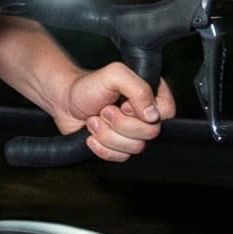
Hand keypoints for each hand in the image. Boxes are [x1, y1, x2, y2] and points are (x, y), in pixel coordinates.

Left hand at [57, 63, 176, 163]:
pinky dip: (102, 147)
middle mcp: (145, 115)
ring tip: (95, 120)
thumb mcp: (115, 75)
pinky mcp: (119, 148)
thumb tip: (153, 116)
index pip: (167, 113)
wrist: (65, 102)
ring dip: (108, 134)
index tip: (125, 104)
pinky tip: (92, 135)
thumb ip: (139, 89)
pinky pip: (120, 158)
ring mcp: (133, 134)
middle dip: (121, 123)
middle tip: (105, 110)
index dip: (144, 112)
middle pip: (151, 133)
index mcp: (151, 95)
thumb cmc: (88, 86)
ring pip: (135, 148)